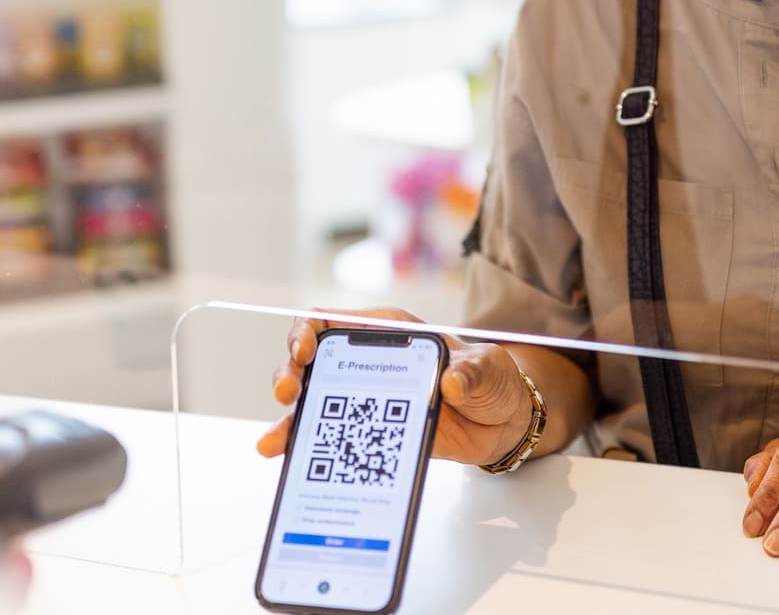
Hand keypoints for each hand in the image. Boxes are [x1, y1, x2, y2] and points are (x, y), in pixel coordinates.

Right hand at [255, 308, 533, 467]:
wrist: (502, 422)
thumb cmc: (494, 380)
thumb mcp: (489, 369)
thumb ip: (473, 372)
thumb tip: (451, 383)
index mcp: (389, 333)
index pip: (332, 321)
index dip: (309, 332)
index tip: (305, 353)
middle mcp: (367, 362)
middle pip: (310, 361)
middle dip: (290, 374)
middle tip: (288, 395)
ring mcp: (365, 397)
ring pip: (313, 401)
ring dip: (290, 418)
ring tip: (275, 440)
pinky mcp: (370, 430)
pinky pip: (331, 435)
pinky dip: (308, 446)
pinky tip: (288, 458)